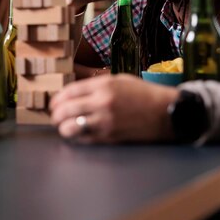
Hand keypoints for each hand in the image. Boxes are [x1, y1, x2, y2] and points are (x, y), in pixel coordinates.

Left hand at [50, 74, 178, 143]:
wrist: (165, 112)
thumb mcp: (120, 80)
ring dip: (63, 127)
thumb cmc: (144, 94)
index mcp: (104, 86)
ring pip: (70, 127)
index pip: (69, 91)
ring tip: (64, 126)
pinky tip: (77, 134)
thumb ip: (96, 85)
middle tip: (55, 116)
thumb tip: (74, 93)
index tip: (54, 103)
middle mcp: (101, 103)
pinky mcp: (109, 137)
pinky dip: (76, 137)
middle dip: (56, 114)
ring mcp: (105, 122)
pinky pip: (84, 139)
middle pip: (65, 110)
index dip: (57, 98)